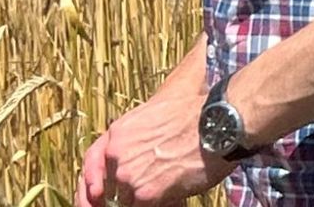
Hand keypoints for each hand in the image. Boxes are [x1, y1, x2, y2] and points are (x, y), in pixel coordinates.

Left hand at [78, 86, 234, 206]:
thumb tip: (146, 158)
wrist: (219, 122)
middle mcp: (116, 155)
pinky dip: (163, 203)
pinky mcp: (145, 194)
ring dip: (147, 198)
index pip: (94, 166)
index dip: (95, 185)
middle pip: (112, 186)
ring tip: (173, 185)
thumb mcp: (158, 115)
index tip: (97, 197)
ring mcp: (128, 176)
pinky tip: (177, 195)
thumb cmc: (199, 115)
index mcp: (118, 133)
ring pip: (128, 200)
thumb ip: (140, 138)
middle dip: (131, 191)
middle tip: (157, 185)